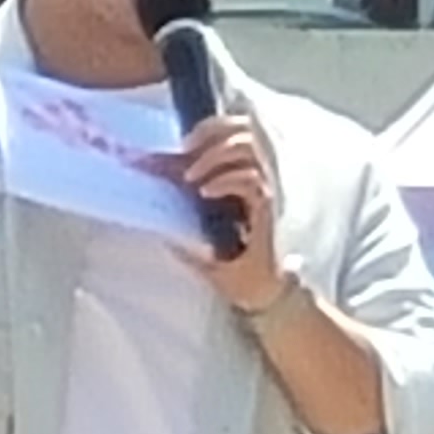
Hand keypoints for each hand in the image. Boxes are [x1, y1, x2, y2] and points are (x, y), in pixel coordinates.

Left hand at [171, 112, 283, 300]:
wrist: (269, 302)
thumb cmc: (247, 280)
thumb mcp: (208, 257)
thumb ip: (189, 241)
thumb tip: (161, 231)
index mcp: (250, 187)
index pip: (237, 139)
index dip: (210, 131)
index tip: (181, 145)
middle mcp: (264, 183)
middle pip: (246, 132)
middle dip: (212, 132)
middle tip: (185, 149)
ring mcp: (271, 194)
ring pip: (249, 149)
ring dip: (215, 155)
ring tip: (192, 176)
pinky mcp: (272, 209)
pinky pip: (251, 179)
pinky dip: (226, 179)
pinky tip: (207, 192)